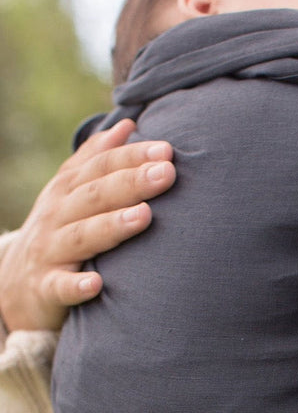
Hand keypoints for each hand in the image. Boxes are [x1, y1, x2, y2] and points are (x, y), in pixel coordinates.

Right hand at [0, 119, 175, 331]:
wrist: (15, 284)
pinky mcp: (47, 287)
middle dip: (132, 182)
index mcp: (69, 192)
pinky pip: (62, 286)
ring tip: (145, 215)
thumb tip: (127, 125)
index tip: (167, 151)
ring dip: (113, 225)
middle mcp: (59, 216)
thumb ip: (97, 160)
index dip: (132, 157)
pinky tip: (97, 284)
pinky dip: (77, 285)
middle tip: (167, 173)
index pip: (101, 167)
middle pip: (96, 196)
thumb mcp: (71, 192)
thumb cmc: (57, 232)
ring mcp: (51, 251)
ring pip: (82, 236)